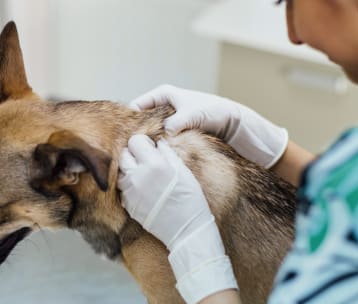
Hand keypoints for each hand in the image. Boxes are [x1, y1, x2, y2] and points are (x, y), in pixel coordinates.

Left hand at [117, 135, 236, 303]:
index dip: (143, 144)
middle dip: (133, 155)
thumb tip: (157, 143)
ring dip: (129, 171)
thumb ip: (167, 154)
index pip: (135, 141)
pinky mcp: (128, 204)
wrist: (186, 229)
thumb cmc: (190, 199)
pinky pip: (123, 189)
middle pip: (124, 155)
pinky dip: (130, 187)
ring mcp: (131, 191)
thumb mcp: (183, 171)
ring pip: (120, 172)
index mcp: (155, 164)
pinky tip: (144, 191)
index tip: (150, 149)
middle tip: (146, 162)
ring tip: (144, 177)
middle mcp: (138, 176)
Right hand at [130, 84, 287, 168]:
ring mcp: (167, 117)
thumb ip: (177, 122)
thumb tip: (164, 132)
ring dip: (147, 140)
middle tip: (132, 149)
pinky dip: (157, 144)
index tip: (126, 136)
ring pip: (150, 130)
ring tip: (142, 154)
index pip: (136, 106)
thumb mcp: (192, 115)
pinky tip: (155, 155)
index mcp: (162, 94)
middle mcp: (162, 104)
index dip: (129, 120)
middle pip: (140, 119)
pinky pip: (160, 137)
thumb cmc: (213, 111)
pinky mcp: (174, 129)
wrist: (231, 121)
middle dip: (137, 132)